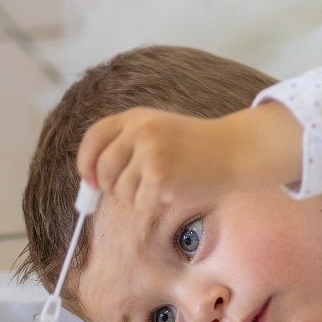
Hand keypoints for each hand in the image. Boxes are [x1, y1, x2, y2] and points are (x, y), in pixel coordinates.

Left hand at [75, 103, 300, 215]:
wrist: (235, 150)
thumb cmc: (197, 147)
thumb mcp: (159, 131)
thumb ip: (127, 147)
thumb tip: (92, 182)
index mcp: (135, 117)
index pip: (93, 139)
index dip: (86, 163)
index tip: (91, 180)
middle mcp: (139, 132)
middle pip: (102, 170)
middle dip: (113, 186)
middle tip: (139, 188)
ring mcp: (149, 154)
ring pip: (121, 191)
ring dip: (139, 196)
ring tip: (166, 184)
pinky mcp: (159, 177)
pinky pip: (141, 203)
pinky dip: (155, 204)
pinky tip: (175, 190)